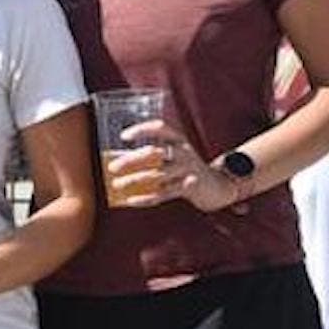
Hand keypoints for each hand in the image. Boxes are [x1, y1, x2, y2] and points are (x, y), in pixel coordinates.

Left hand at [106, 118, 242, 212]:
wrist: (217, 186)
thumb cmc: (186, 169)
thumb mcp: (175, 156)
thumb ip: (154, 155)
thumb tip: (121, 163)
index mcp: (179, 140)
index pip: (160, 127)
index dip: (142, 130)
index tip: (123, 136)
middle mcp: (184, 152)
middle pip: (154, 152)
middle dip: (130, 160)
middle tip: (112, 167)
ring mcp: (187, 170)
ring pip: (156, 175)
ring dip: (133, 180)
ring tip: (117, 185)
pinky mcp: (188, 188)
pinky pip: (162, 194)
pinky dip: (145, 198)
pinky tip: (131, 200)